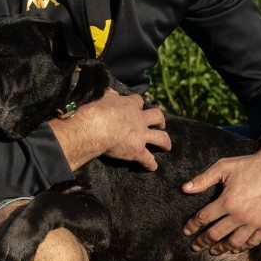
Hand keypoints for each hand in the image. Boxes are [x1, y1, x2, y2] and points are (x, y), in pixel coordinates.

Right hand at [49, 88, 170, 171]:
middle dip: (160, 120)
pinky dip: (151, 164)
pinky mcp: (137, 150)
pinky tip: (152, 167)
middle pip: (157, 116)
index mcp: (129, 105)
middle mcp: (139, 119)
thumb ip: (109, 95)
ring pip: (161, 138)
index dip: (138, 104)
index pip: (138, 101)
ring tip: (166, 146)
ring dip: (165, 142)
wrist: (94, 127)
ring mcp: (141, 135)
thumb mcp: (102, 97)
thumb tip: (111, 92)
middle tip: (160, 124)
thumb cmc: (95, 111)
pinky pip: (148, 159)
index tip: (137, 106)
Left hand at [181, 133, 260, 254]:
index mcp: (227, 201)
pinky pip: (253, 242)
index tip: (186, 231)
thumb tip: (184, 188)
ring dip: (221, 248)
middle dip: (202, 241)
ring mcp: (254, 222)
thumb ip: (203, 179)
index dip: (192, 225)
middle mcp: (240, 215)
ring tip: (213, 251)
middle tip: (195, 246)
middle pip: (216, 234)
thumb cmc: (249, 165)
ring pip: (234, 242)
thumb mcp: (223, 167)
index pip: (204, 218)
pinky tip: (235, 248)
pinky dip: (242, 247)